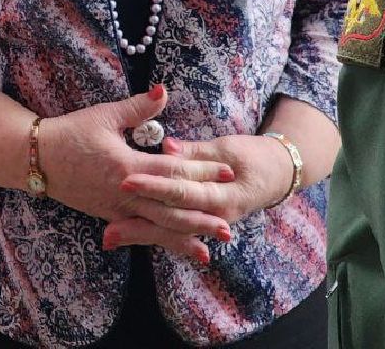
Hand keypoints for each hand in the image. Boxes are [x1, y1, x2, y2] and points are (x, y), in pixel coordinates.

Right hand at [38, 84, 234, 263]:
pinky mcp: (108, 216)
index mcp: (127, 166)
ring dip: (182, 238)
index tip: (227, 172)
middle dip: (199, 217)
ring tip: (208, 250)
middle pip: (169, 209)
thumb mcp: (105, 116)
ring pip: (155, 227)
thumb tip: (164, 91)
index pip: (172, 171)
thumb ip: (138, 107)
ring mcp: (116, 209)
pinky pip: (139, 231)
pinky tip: (172, 247)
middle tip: (228, 226)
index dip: (201, 171)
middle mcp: (125, 193)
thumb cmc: (70, 133)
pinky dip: (158, 240)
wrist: (36, 158)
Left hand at [105, 133, 296, 249]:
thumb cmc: (251, 156)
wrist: (276, 175)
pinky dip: (147, 234)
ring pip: (167, 231)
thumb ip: (195, 151)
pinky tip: (122, 237)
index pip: (181, 191)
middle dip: (138, 225)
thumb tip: (168, 146)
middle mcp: (213, 216)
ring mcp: (206, 223)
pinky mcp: (197, 222)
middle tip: (107, 229)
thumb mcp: (227, 149)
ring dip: (137, 234)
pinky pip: (170, 231)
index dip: (153, 186)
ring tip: (107, 238)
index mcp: (222, 195)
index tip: (125, 181)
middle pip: (169, 220)